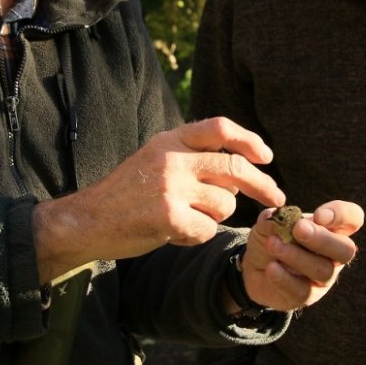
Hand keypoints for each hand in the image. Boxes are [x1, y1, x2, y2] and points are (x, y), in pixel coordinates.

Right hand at [32, 117, 284, 281]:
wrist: (87, 220)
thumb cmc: (127, 193)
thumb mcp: (155, 157)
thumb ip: (192, 155)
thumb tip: (242, 167)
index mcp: (170, 140)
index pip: (219, 128)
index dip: (249, 140)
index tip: (267, 156)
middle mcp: (172, 158)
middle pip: (235, 168)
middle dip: (263, 185)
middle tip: (278, 197)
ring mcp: (170, 187)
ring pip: (224, 203)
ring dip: (214, 215)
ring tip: (185, 217)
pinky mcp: (168, 217)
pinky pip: (208, 229)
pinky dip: (198, 236)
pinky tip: (175, 233)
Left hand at [233, 200, 362, 311]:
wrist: (252, 267)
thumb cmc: (271, 238)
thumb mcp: (270, 222)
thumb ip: (277, 218)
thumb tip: (282, 219)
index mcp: (332, 229)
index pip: (353, 218)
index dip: (342, 215)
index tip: (318, 215)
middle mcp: (334, 254)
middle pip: (346, 250)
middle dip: (322, 239)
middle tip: (298, 229)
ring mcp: (323, 278)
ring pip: (322, 270)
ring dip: (296, 256)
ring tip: (272, 244)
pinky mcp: (307, 296)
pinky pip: (302, 291)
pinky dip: (284, 278)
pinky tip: (271, 267)